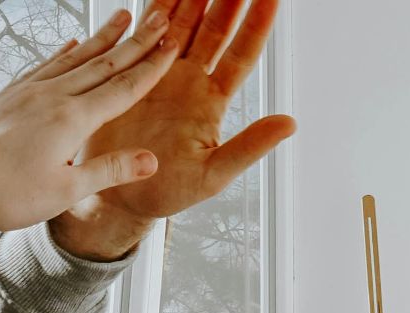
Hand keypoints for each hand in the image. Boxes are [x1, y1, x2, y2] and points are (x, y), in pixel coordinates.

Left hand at [0, 8, 179, 231]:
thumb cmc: (0, 193)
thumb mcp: (64, 191)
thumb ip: (108, 170)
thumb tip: (149, 160)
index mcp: (70, 119)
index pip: (122, 88)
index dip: (151, 67)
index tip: (172, 46)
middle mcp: (51, 96)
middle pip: (103, 62)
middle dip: (136, 41)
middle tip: (159, 18)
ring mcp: (27, 92)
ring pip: (74, 57)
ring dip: (101, 38)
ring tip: (121, 18)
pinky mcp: (8, 95)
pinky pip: (43, 65)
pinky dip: (62, 53)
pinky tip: (69, 45)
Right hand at [50, 0, 294, 259]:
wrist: (119, 197)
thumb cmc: (169, 192)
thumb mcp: (213, 175)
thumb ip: (249, 147)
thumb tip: (290, 123)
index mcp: (212, 101)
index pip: (242, 54)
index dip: (257, 25)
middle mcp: (190, 82)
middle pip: (214, 30)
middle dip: (227, 0)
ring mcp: (161, 76)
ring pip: (181, 25)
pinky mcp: (131, 76)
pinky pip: (143, 37)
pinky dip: (152, 12)